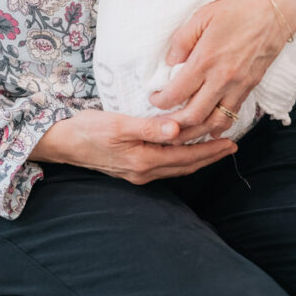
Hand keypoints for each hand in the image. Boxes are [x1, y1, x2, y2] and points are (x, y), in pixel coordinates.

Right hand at [29, 110, 236, 183]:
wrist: (62, 142)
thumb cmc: (88, 129)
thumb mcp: (118, 123)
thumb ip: (149, 128)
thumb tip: (177, 130)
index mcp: (144, 161)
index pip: (187, 156)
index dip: (210, 149)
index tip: (231, 141)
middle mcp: (144, 171)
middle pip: (186, 164)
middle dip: (210, 156)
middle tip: (232, 145)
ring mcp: (138, 172)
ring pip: (177, 166)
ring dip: (198, 157)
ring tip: (215, 147)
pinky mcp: (132, 167)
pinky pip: (166, 164)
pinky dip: (181, 157)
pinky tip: (185, 149)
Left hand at [148, 0, 285, 141]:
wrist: (275, 10)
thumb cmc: (237, 8)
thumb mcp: (202, 15)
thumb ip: (182, 41)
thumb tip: (169, 63)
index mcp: (205, 60)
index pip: (176, 94)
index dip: (160, 101)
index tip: (154, 98)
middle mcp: (222, 78)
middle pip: (194, 116)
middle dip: (174, 125)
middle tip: (163, 121)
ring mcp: (239, 85)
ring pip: (215, 122)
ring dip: (197, 132)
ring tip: (183, 132)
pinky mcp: (251, 87)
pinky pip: (233, 115)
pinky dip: (220, 126)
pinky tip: (210, 129)